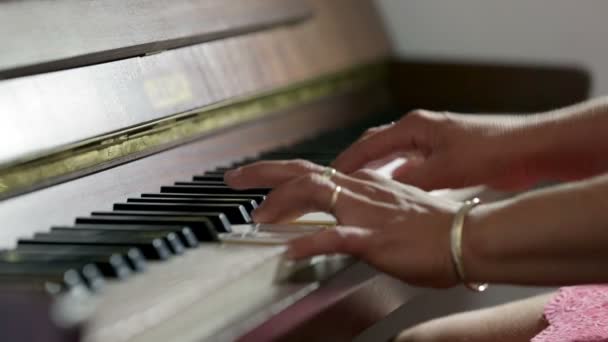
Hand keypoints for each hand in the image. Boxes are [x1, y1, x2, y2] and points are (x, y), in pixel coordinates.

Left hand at [225, 160, 461, 286]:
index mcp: (365, 185)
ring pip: (313, 194)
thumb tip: (348, 222)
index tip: (260, 183)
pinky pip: (335, 237)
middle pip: (303, 172)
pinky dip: (309, 242)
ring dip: (279, 204)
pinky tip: (290, 251)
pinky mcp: (374, 238)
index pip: (315, 173)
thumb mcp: (396, 212)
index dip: (282, 176)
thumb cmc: (438, 229)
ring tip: (258, 217)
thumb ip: (369, 213)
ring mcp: (365, 213)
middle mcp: (360, 191)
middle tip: (234, 178)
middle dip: (264, 173)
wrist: (468, 237)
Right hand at [333, 110, 541, 190]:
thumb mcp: (445, 170)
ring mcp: (431, 141)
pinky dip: (397, 175)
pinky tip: (392, 190)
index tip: (329, 177)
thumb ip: (411, 180)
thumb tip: (381, 191)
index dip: (347, 161)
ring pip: (393, 155)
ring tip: (357, 188)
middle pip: (377, 145)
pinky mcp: (443, 153)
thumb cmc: (488, 152)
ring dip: (376, 170)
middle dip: (356, 163)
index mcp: (414, 127)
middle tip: (337, 183)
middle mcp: (419, 130)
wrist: (527, 148)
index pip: (370, 143)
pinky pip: (410, 164)